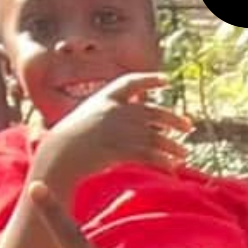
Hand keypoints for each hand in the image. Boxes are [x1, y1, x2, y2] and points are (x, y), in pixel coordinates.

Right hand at [34, 73, 191, 191]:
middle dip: (173, 119)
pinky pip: (148, 154)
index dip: (150, 80)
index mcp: (105, 97)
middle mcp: (115, 109)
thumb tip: (125, 120)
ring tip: (184, 155)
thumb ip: (105, 114)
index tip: (166, 81)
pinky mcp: (121, 149)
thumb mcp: (85, 118)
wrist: (58, 156)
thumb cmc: (67, 142)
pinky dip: (162, 161)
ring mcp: (118, 129)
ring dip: (172, 146)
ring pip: (154, 136)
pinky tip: (172, 168)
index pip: (132, 82)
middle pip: (152, 111)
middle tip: (189, 126)